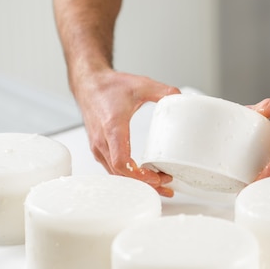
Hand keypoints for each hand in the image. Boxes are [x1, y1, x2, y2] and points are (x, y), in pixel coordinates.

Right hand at [74, 68, 177, 196]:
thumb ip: (162, 91)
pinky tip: (144, 176)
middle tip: (167, 185)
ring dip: (138, 182)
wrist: (88, 84)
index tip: (157, 176)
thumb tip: (181, 98)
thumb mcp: (140, 85)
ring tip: (160, 184)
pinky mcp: (100, 149)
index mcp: (112, 128)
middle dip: (145, 183)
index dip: (139, 175)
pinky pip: (113, 169)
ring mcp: (99, 147)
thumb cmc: (108, 86)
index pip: (121, 162)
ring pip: (116, 175)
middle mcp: (102, 141)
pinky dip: (129, 176)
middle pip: (121, 175)